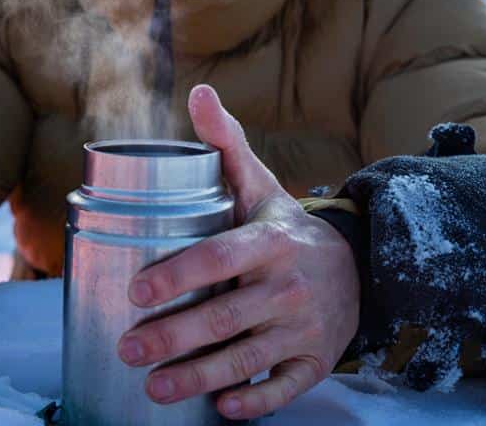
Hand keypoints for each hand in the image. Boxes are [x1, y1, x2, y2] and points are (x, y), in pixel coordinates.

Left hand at [116, 84, 358, 419]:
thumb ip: (225, 144)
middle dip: (173, 338)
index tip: (136, 293)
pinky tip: (221, 408)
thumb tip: (198, 91)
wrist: (358, 266)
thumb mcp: (261, 185)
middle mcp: (289, 287)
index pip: (218, 259)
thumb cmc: (286, 227)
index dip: (177, 277)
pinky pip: (283, 387)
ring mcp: (304, 328)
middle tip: (128, 348)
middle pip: (225, 317)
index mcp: (270, 242)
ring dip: (198, 377)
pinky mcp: (315, 361)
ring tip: (153, 387)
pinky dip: (255, 402)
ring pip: (247, 359)